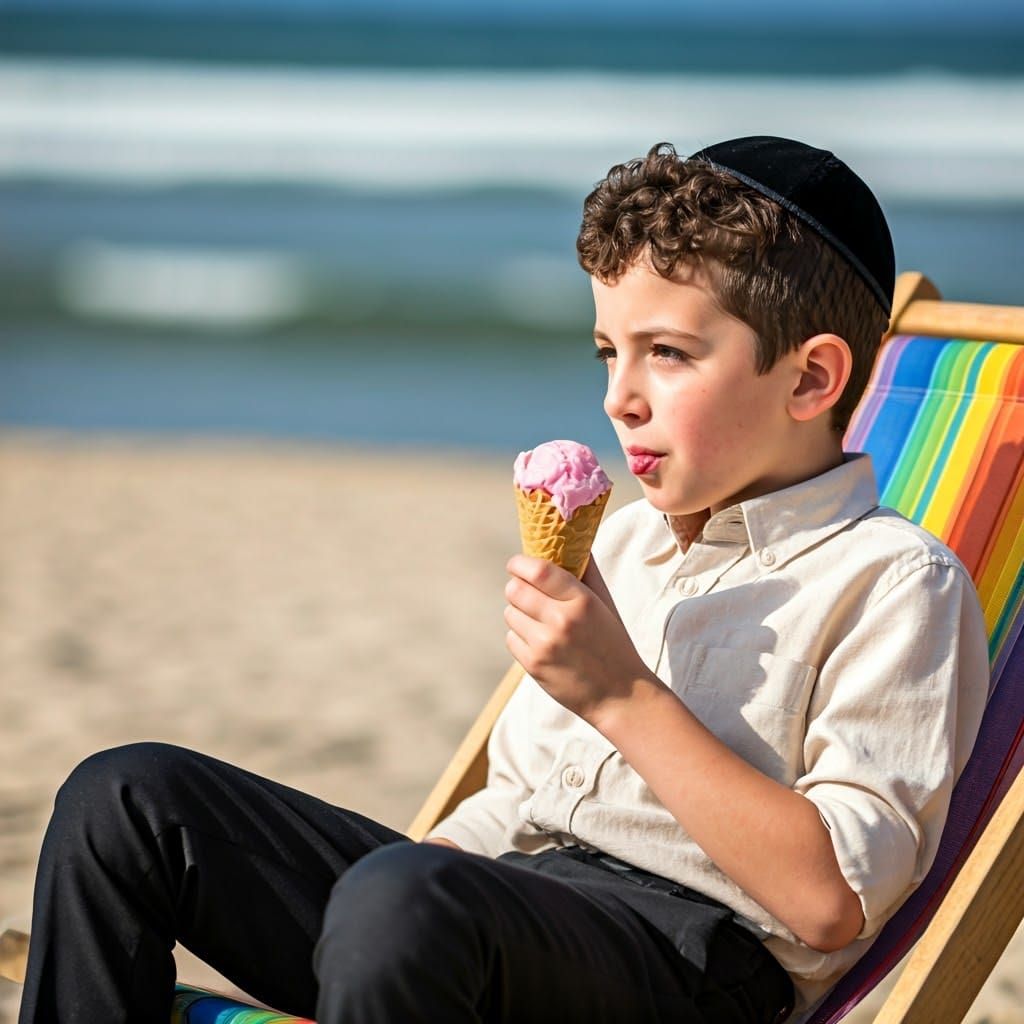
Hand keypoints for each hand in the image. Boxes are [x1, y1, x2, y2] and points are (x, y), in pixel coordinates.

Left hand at [504, 554, 656, 724]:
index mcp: (582, 601)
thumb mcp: (606, 605)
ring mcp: (545, 645)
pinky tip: (540, 643)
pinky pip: (511, 638)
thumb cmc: (613, 644)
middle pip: (515, 590)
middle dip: (517, 587)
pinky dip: (520, 637)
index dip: (520, 563)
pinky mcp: (533, 665)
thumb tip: (573, 542)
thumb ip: (588, 572)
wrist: (619, 695)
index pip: (539, 570)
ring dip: (519, 613)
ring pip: (510, 613)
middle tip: (526, 591)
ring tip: (539, 621)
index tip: (516, 563)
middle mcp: (561, 621)